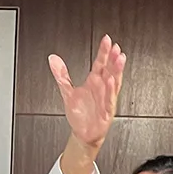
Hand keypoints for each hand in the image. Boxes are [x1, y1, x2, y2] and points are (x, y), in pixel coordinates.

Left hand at [49, 35, 125, 149]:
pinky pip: (109, 99)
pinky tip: (110, 81)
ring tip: (119, 59)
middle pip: (109, 70)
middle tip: (116, 47)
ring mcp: (106, 98)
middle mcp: (101, 88)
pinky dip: (110, 90)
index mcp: (94, 81)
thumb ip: (61, 75)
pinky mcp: (106, 111)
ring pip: (113, 82)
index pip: (100, 63)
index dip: (103, 52)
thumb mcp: (67, 92)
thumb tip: (53, 59)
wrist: (82, 133)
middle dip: (113, 58)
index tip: (106, 40)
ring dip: (117, 71)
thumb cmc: (79, 114)